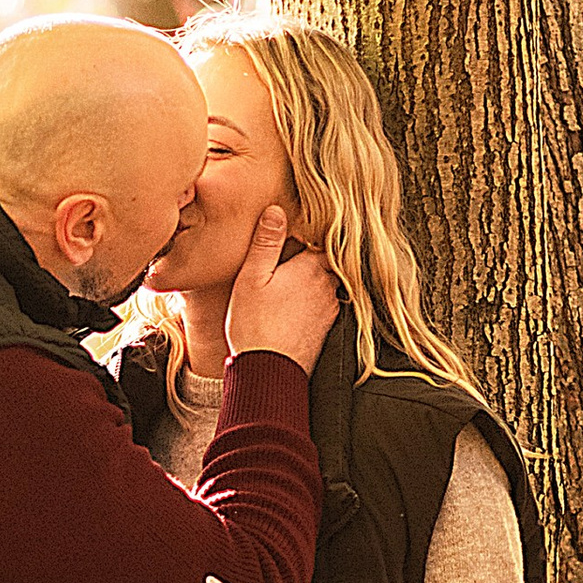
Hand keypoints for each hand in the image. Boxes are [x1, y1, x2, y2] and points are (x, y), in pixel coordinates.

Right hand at [225, 204, 339, 367]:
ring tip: (294, 279)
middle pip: (328, 261)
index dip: (312, 233)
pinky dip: (314, 301)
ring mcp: (329, 309)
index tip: (301, 230)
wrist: (268, 372)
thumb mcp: (252, 277)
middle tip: (297, 252)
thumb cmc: (255, 325)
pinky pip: (325, 305)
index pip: (322, 239)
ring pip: (328, 284)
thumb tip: (276, 210)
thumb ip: (266, 242)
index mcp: (311, 268)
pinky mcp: (325, 329)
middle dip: (315, 256)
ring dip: (315, 280)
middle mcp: (327, 287)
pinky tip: (296, 305)